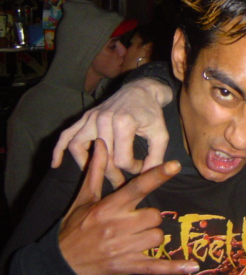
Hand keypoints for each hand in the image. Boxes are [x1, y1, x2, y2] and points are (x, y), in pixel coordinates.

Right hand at [52, 78, 172, 186]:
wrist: (142, 90)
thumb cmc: (151, 113)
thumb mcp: (160, 134)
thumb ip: (156, 157)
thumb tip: (146, 177)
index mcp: (124, 123)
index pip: (122, 159)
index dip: (132, 168)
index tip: (140, 166)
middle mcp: (104, 119)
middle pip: (102, 157)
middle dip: (112, 174)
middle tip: (119, 183)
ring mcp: (91, 117)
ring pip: (78, 147)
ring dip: (85, 164)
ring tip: (95, 176)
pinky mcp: (85, 116)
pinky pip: (67, 134)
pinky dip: (59, 149)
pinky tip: (56, 164)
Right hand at [58, 138, 198, 274]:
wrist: (61, 264)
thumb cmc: (74, 228)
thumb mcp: (83, 199)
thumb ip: (96, 171)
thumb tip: (100, 143)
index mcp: (109, 207)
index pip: (137, 187)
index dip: (157, 175)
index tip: (175, 164)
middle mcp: (118, 227)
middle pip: (154, 215)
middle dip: (149, 218)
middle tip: (135, 221)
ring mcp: (124, 248)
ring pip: (157, 237)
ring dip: (151, 237)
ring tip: (134, 238)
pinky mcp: (128, 266)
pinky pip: (156, 266)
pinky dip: (175, 267)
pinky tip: (192, 266)